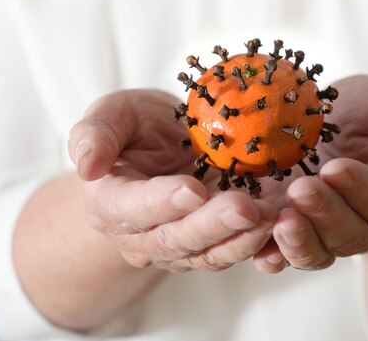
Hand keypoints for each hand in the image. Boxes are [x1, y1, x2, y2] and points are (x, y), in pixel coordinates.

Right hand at [68, 90, 276, 271]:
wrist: (160, 149)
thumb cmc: (135, 129)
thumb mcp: (112, 115)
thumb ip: (95, 134)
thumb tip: (86, 166)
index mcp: (112, 203)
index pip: (133, 209)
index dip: (162, 202)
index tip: (191, 190)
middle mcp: (143, 236)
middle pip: (176, 239)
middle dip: (211, 225)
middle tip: (244, 207)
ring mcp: (179, 245)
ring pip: (209, 252)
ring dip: (240, 239)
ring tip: (270, 219)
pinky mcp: (211, 244)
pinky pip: (233, 250)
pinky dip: (257, 243)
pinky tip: (281, 225)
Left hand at [253, 75, 367, 280]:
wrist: (338, 121)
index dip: (362, 190)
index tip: (336, 168)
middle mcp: (363, 223)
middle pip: (350, 235)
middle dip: (325, 214)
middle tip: (301, 190)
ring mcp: (323, 231)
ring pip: (316, 252)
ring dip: (297, 241)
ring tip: (277, 220)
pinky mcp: (289, 229)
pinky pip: (280, 253)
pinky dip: (266, 251)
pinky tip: (252, 239)